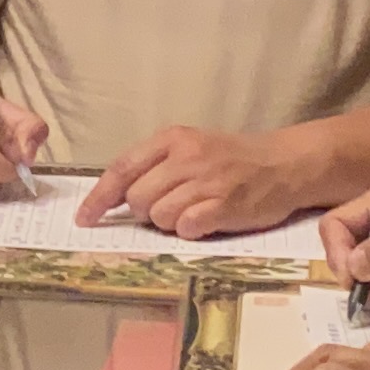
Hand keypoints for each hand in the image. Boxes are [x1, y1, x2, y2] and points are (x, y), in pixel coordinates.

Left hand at [79, 126, 301, 235]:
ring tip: (193, 211)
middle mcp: (186, 157)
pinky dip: (190, 230)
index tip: (84, 219)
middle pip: (137, 198)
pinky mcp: (225, 205)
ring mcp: (207, 181)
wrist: (284, 164)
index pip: (122, 168)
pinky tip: (205, 222)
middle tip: (169, 207)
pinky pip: (187, 228)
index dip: (99, 197)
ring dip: (170, 222)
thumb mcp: (190, 147)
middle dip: (144, 212)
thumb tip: (114, 197)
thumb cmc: (231, 158)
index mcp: (172, 139)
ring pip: (159, 216)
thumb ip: (154, 166)